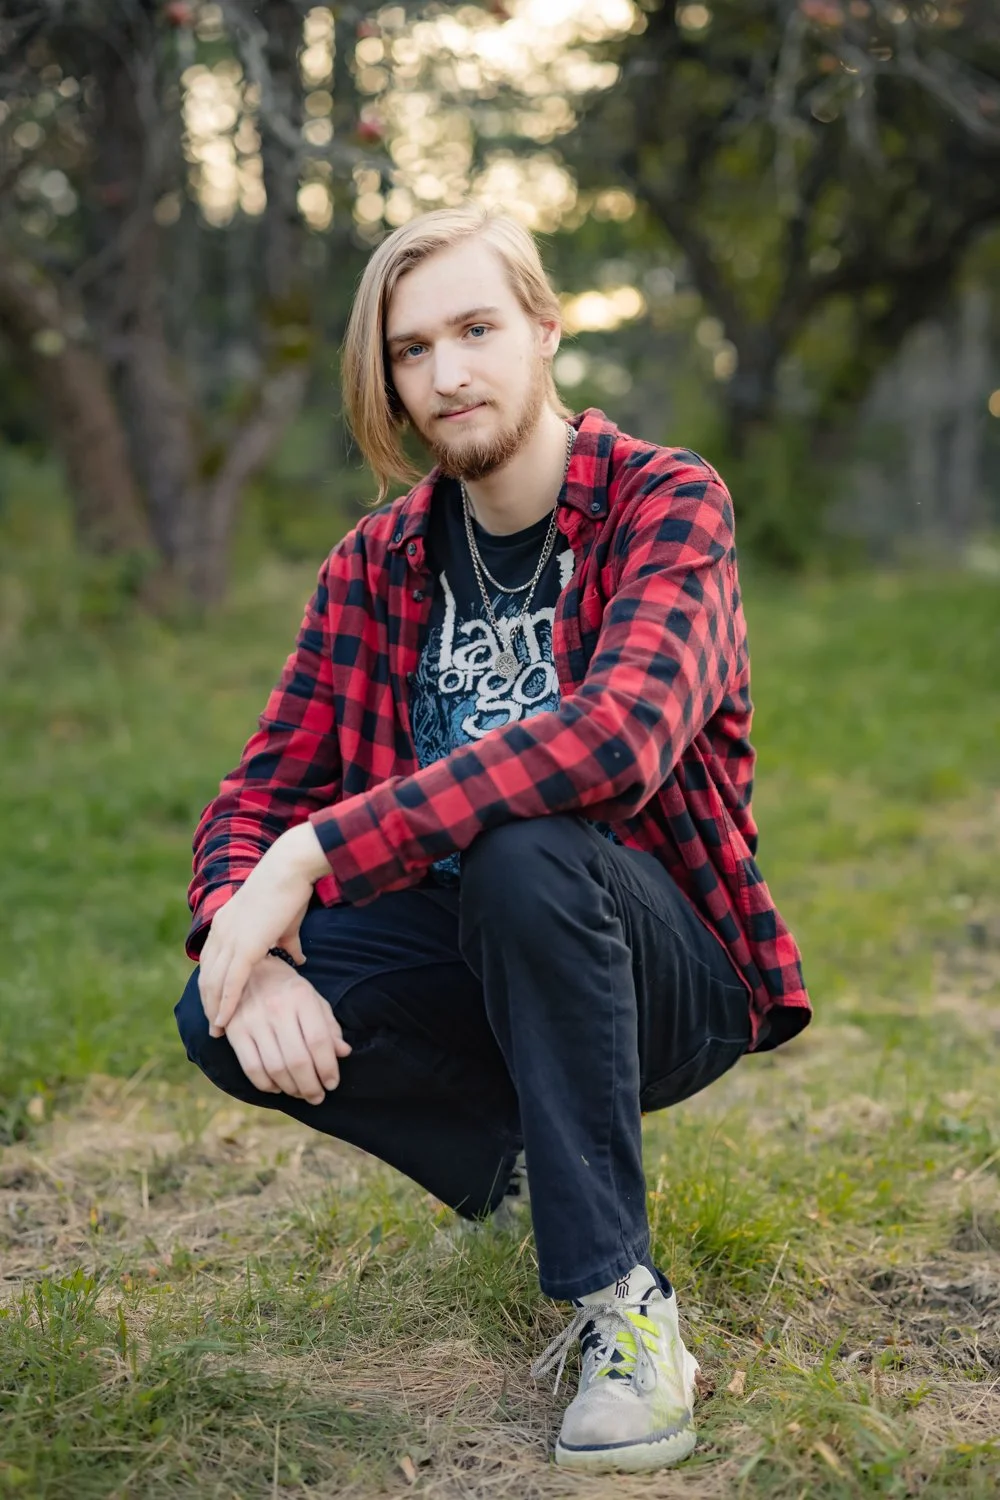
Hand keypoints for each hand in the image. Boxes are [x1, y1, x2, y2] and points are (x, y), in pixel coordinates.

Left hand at [198, 822, 329, 1034]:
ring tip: (218, 1032)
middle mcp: (221, 932)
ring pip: (215, 984)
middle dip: (209, 1003)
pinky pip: (231, 983)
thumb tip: (299, 959)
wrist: (291, 868)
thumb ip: (286, 943)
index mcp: (226, 923)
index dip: (213, 986)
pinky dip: (226, 1005)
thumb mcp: (285, 923)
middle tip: (214, 1027)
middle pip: (207, 976)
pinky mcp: (245, 947)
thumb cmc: (291, 891)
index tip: (216, 1005)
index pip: (212, 962)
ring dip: (214, 1010)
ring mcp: (230, 939)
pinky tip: (224, 1022)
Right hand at [223, 955, 351, 1103]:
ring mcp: (253, 1020)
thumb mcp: (314, 999)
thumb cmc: (288, 989)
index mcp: (301, 997)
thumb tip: (344, 1053)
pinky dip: (266, 1084)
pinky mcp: (234, 1030)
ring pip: (275, 1068)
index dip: (328, 1068)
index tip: (332, 1083)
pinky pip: (251, 1067)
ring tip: (300, 1094)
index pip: (319, 1041)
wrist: (248, 969)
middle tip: (317, 1097)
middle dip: (311, 1086)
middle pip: (297, 1059)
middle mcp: (277, 1008)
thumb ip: (329, 1026)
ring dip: (291, 1089)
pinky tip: (278, 1087)